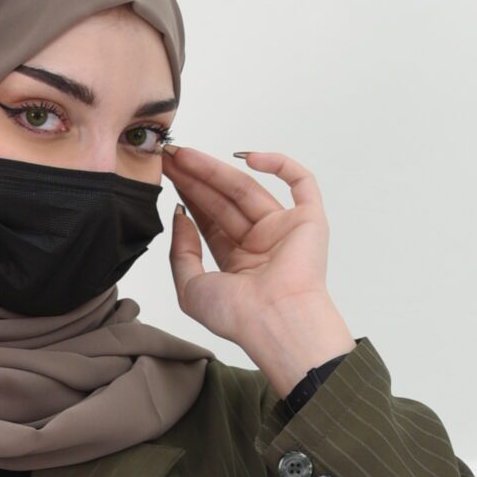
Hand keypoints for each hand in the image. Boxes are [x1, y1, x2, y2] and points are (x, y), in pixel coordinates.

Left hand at [164, 144, 354, 392]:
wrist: (275, 320)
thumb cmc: (237, 315)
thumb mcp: (190, 288)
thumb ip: (180, 252)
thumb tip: (179, 216)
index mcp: (237, 262)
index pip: (209, 220)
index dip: (188, 195)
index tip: (167, 176)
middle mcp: (261, 244)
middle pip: (224, 200)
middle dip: (196, 178)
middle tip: (171, 157)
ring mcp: (284, 230)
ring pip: (248, 188)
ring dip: (217, 170)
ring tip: (186, 155)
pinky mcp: (308, 220)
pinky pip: (301, 183)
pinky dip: (279, 164)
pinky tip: (247, 157)